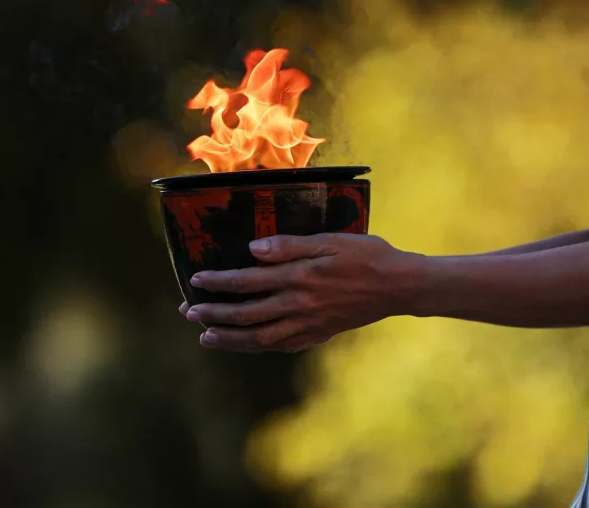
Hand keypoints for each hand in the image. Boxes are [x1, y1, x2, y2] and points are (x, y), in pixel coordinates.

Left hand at [179, 233, 420, 352]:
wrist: (400, 286)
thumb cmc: (368, 255)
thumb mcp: (331, 240)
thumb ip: (291, 245)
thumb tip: (253, 250)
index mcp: (300, 277)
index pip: (248, 281)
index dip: (219, 282)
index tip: (196, 280)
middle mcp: (300, 305)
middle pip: (247, 313)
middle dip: (214, 313)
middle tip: (189, 312)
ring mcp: (309, 324)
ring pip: (260, 337)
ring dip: (230, 338)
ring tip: (206, 337)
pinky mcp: (320, 333)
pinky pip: (283, 345)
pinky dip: (260, 347)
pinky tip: (248, 344)